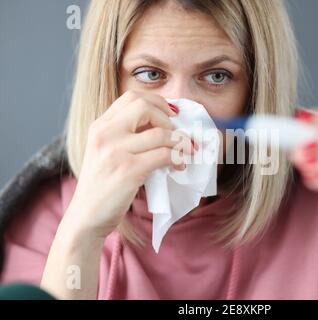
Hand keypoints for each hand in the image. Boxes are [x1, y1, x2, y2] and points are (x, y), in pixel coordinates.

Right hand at [65, 90, 196, 239]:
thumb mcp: (105, 152)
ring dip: (179, 142)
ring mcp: (115, 152)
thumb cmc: (101, 186)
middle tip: (176, 135)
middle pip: (145, 106)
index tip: (170, 115)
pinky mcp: (128, 170)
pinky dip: (178, 158)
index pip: (132, 97)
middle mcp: (105, 134)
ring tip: (184, 153)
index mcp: (100, 126)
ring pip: (161, 133)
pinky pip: (164, 155)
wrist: (86, 217)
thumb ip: (126, 135)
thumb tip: (164, 125)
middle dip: (168, 118)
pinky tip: (179, 166)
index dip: (157, 102)